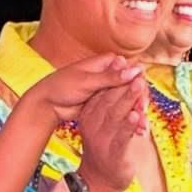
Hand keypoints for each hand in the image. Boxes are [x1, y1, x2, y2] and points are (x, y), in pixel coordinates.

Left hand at [29, 55, 143, 127]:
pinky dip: (126, 117)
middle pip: (131, 84)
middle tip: (143, 112)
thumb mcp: (87, 81)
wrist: (47, 103)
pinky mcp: (104, 103)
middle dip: (139, 98)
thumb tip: (136, 70)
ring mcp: (107, 89)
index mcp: (106, 62)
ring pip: (127, 98)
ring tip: (142, 126)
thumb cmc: (62, 86)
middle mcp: (109, 74)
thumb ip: (111, 77)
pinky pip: (119, 108)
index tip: (143, 94)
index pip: (130, 69)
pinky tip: (134, 129)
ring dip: (135, 110)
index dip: (138, 81)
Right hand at [74, 76, 148, 191]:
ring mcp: (102, 138)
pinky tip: (136, 115)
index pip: (103, 91)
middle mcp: (92, 124)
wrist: (99, 179)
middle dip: (125, 85)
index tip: (132, 66)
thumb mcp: (107, 121)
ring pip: (116, 115)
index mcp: (89, 113)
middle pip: (109, 99)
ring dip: (128, 100)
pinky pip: (122, 137)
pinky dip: (129, 125)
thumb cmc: (107, 145)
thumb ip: (117, 103)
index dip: (118, 77)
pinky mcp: (114, 153)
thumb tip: (134, 78)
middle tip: (138, 71)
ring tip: (138, 86)